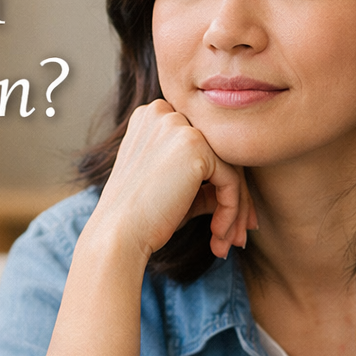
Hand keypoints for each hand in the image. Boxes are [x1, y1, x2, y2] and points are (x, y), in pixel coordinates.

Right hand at [92, 100, 257, 260]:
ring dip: (236, 209)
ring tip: (230, 242)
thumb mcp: (170, 189)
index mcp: (152, 117)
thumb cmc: (139, 216)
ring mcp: (180, 127)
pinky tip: (218, 236)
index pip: (202, 146)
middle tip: (237, 235)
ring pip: (231, 168)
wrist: (118, 234)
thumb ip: (199, 181)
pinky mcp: (196, 148)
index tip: (224, 218)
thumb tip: (231, 192)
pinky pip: (231, 181)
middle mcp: (164, 113)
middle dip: (234, 198)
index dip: (216, 182)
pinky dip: (231, 212)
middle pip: (219, 154)